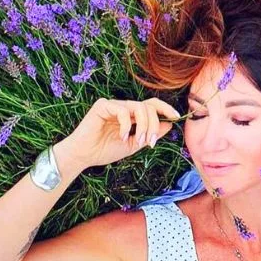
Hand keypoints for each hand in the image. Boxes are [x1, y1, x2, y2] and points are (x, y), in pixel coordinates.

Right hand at [59, 97, 180, 168]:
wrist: (83, 156)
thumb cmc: (105, 150)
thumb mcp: (133, 144)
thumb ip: (149, 134)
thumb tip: (169, 125)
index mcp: (132, 115)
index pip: (152, 105)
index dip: (166, 109)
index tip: (176, 118)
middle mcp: (125, 107)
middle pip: (149, 106)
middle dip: (154, 124)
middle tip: (150, 142)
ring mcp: (114, 105)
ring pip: (139, 107)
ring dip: (143, 126)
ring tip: (138, 141)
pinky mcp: (103, 105)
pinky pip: (123, 110)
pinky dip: (126, 125)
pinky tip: (122, 136)